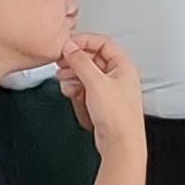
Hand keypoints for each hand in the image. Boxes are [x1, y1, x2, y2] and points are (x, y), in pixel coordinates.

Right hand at [58, 30, 146, 155]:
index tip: (68, 43)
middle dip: (76, 58)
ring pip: (88, 73)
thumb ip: (80, 62)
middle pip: (94, 57)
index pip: (103, 42)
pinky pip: (86, 87)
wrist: (120, 143)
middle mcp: (118, 75)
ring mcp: (110, 89)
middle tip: (61, 60)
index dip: (84, 40)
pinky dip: (76, 86)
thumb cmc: (118, 117)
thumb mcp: (96, 82)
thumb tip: (70, 47)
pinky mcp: (102, 101)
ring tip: (62, 76)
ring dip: (73, 72)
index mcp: (123, 66)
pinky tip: (69, 90)